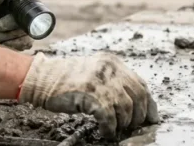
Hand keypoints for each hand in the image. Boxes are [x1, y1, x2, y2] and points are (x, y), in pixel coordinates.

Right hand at [18, 53, 159, 138]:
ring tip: (116, 128)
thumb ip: (112, 81)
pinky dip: (110, 128)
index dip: (149, 102)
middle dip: (139, 115)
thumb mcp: (94, 71)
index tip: (151, 116)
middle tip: (133, 126)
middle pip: (138, 96)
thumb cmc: (65, 78)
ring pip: (126, 108)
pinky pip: (109, 117)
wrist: (42, 78)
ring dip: (123, 123)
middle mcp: (109, 70)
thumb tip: (132, 103)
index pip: (140, 84)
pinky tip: (106, 131)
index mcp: (112, 63)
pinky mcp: (90, 95)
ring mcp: (100, 82)